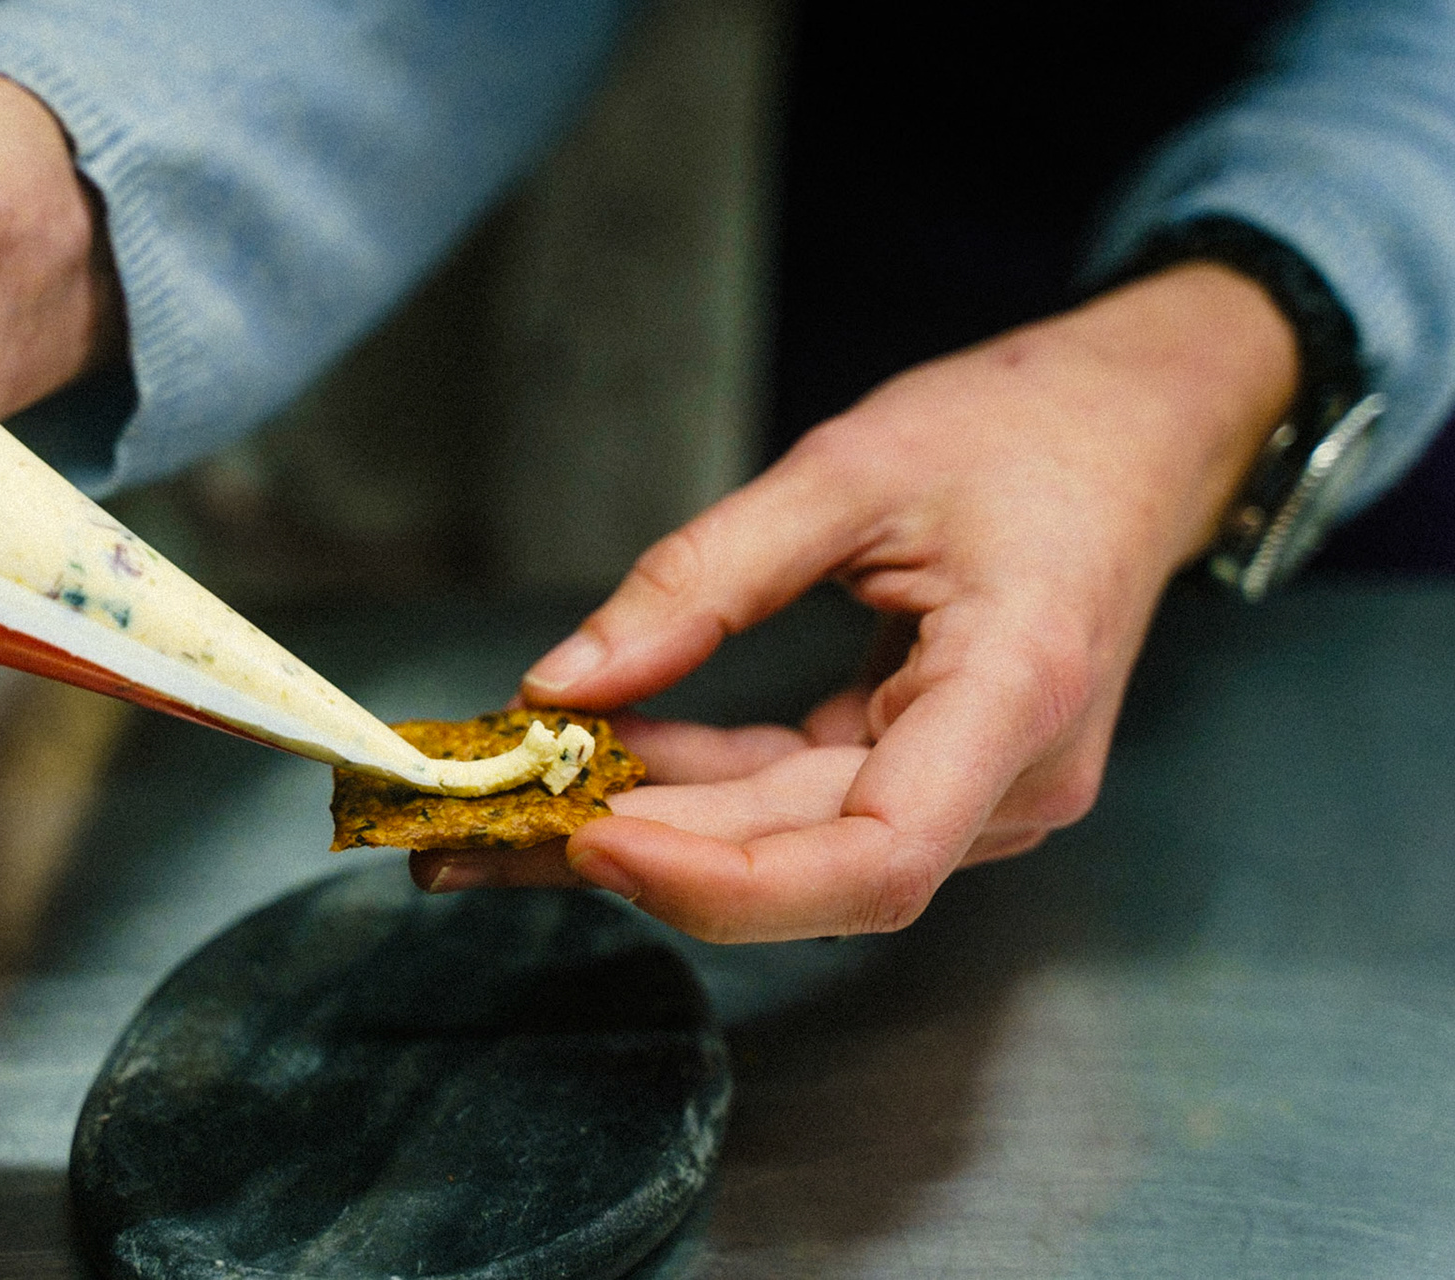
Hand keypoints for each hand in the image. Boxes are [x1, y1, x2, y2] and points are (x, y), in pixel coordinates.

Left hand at [412, 263, 1298, 941]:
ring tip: (502, 813)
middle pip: (801, 868)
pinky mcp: (933, 772)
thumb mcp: (849, 469)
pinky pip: (800, 800)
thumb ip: (704, 579)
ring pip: (788, 847)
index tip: (590, 835)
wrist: (1137, 428)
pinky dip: (699, 785)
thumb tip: (564, 682)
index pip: (873, 860)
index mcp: (1017, 695)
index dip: (724, 879)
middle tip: (472, 836)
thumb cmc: (1025, 428)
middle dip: (631, 856)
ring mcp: (974, 790)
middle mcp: (1007, 781)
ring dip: (649, 830)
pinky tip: (601, 763)